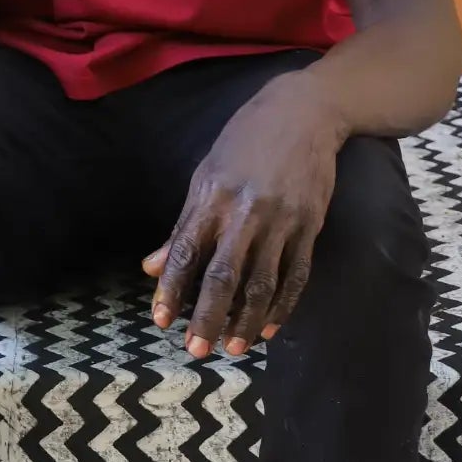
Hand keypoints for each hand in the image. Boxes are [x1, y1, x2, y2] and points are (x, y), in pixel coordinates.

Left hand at [141, 72, 343, 357]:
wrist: (304, 112)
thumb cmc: (245, 142)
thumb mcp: (205, 174)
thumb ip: (182, 225)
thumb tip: (151, 266)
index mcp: (210, 196)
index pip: (185, 251)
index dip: (171, 288)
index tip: (161, 320)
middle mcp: (244, 211)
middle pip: (223, 275)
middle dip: (207, 316)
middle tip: (196, 350)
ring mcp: (281, 220)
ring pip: (262, 282)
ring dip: (245, 320)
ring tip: (233, 347)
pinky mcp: (310, 225)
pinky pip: (295, 275)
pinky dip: (282, 305)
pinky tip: (268, 327)